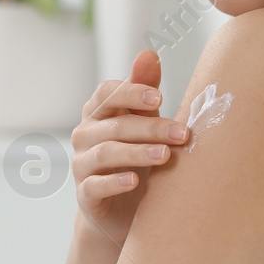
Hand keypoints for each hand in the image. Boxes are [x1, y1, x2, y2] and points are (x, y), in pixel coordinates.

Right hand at [69, 49, 190, 245]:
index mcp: (98, 112)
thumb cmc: (136, 156)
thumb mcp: (143, 121)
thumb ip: (144, 90)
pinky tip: (133, 181)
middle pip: (115, 125)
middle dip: (150, 128)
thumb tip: (149, 53)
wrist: (122, 209)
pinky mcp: (86, 194)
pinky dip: (114, 182)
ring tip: (165, 155)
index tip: (159, 97)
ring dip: (137, 153)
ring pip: (105, 153)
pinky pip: (95, 185)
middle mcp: (85, 135)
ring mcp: (82, 165)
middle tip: (182, 133)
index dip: (130, 92)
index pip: (106, 93)